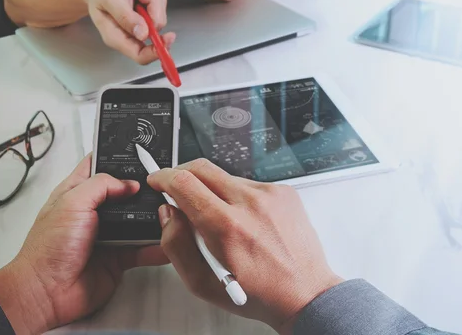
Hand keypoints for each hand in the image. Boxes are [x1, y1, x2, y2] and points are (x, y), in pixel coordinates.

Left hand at [0, 155, 168, 334]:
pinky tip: (167, 243)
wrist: (47, 293)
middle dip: (143, 189)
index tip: (139, 153)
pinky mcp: (118, 257)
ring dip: (153, 218)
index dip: (116, 157)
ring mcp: (108, 234)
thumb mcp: (72, 203)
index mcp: (77, 192)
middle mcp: (94, 212)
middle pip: (125, 193)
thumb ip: (102, 185)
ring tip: (170, 212)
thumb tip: (129, 183)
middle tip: (163, 185)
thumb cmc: (47, 249)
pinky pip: (143, 249)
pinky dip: (156, 247)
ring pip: (138, 220)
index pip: (98, 165)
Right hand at [82, 0, 175, 63]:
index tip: (168, 37)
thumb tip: (142, 34)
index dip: (156, 52)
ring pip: (160, 17)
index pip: (140, 56)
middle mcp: (131, 35)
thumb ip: (125, 17)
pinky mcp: (148, 15)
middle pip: (156, 34)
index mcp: (117, 38)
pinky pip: (161, 6)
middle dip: (154, 11)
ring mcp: (142, 26)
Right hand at [147, 159, 341, 333]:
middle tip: (178, 190)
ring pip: (225, 176)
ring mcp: (270, 194)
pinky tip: (246, 220)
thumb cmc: (257, 293)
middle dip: (182, 174)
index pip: (184, 182)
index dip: (163, 177)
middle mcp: (250, 203)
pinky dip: (238, 196)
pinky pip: (249, 184)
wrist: (304, 292)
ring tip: (220, 218)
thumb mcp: (201, 283)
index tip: (158, 180)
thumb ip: (175, 244)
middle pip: (202, 168)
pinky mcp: (284, 191)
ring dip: (213, 190)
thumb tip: (168, 213)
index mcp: (226, 227)